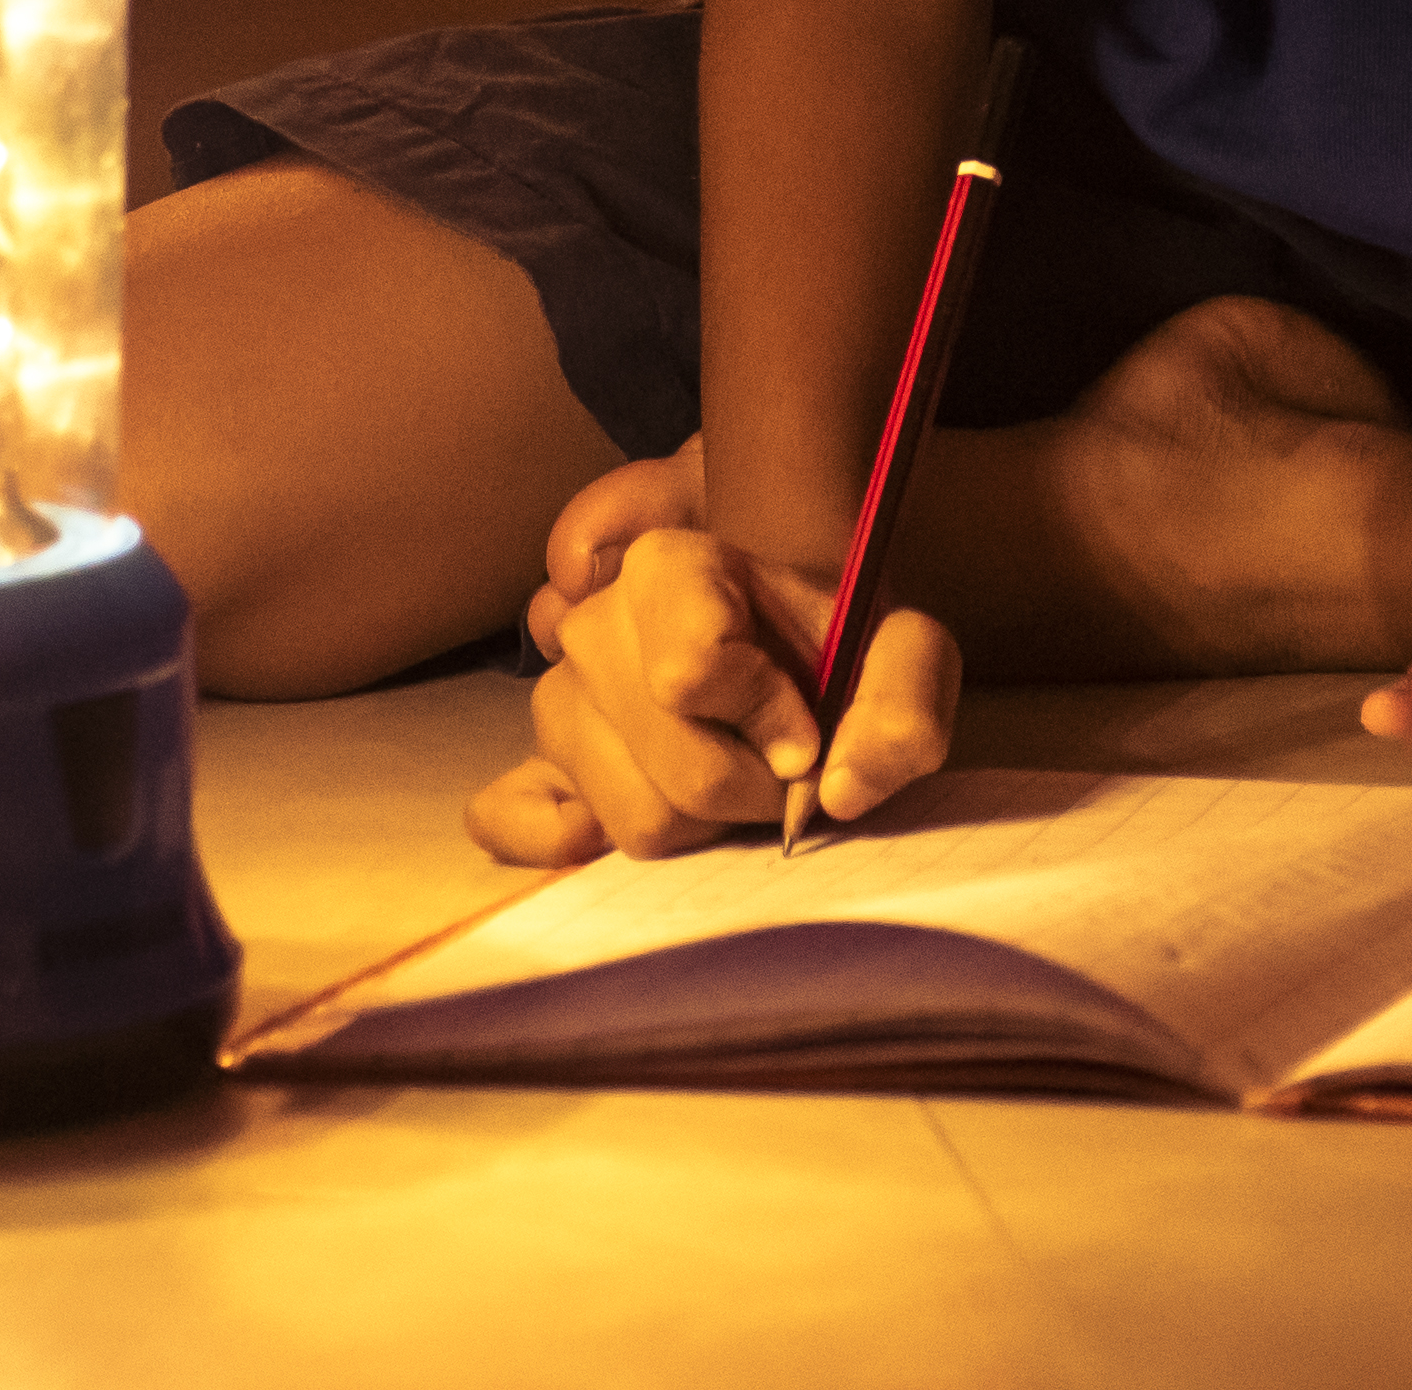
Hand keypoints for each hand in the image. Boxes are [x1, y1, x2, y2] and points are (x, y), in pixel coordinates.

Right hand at [465, 500, 963, 865]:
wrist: (790, 651)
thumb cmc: (837, 645)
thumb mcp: (903, 651)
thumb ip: (901, 704)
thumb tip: (837, 788)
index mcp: (670, 568)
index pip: (691, 670)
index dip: (769, 718)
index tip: (808, 730)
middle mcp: (593, 627)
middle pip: (675, 766)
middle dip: (753, 787)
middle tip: (782, 764)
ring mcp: (557, 702)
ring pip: (632, 819)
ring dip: (704, 825)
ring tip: (730, 776)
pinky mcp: (535, 770)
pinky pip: (509, 820)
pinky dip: (563, 843)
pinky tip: (619, 829)